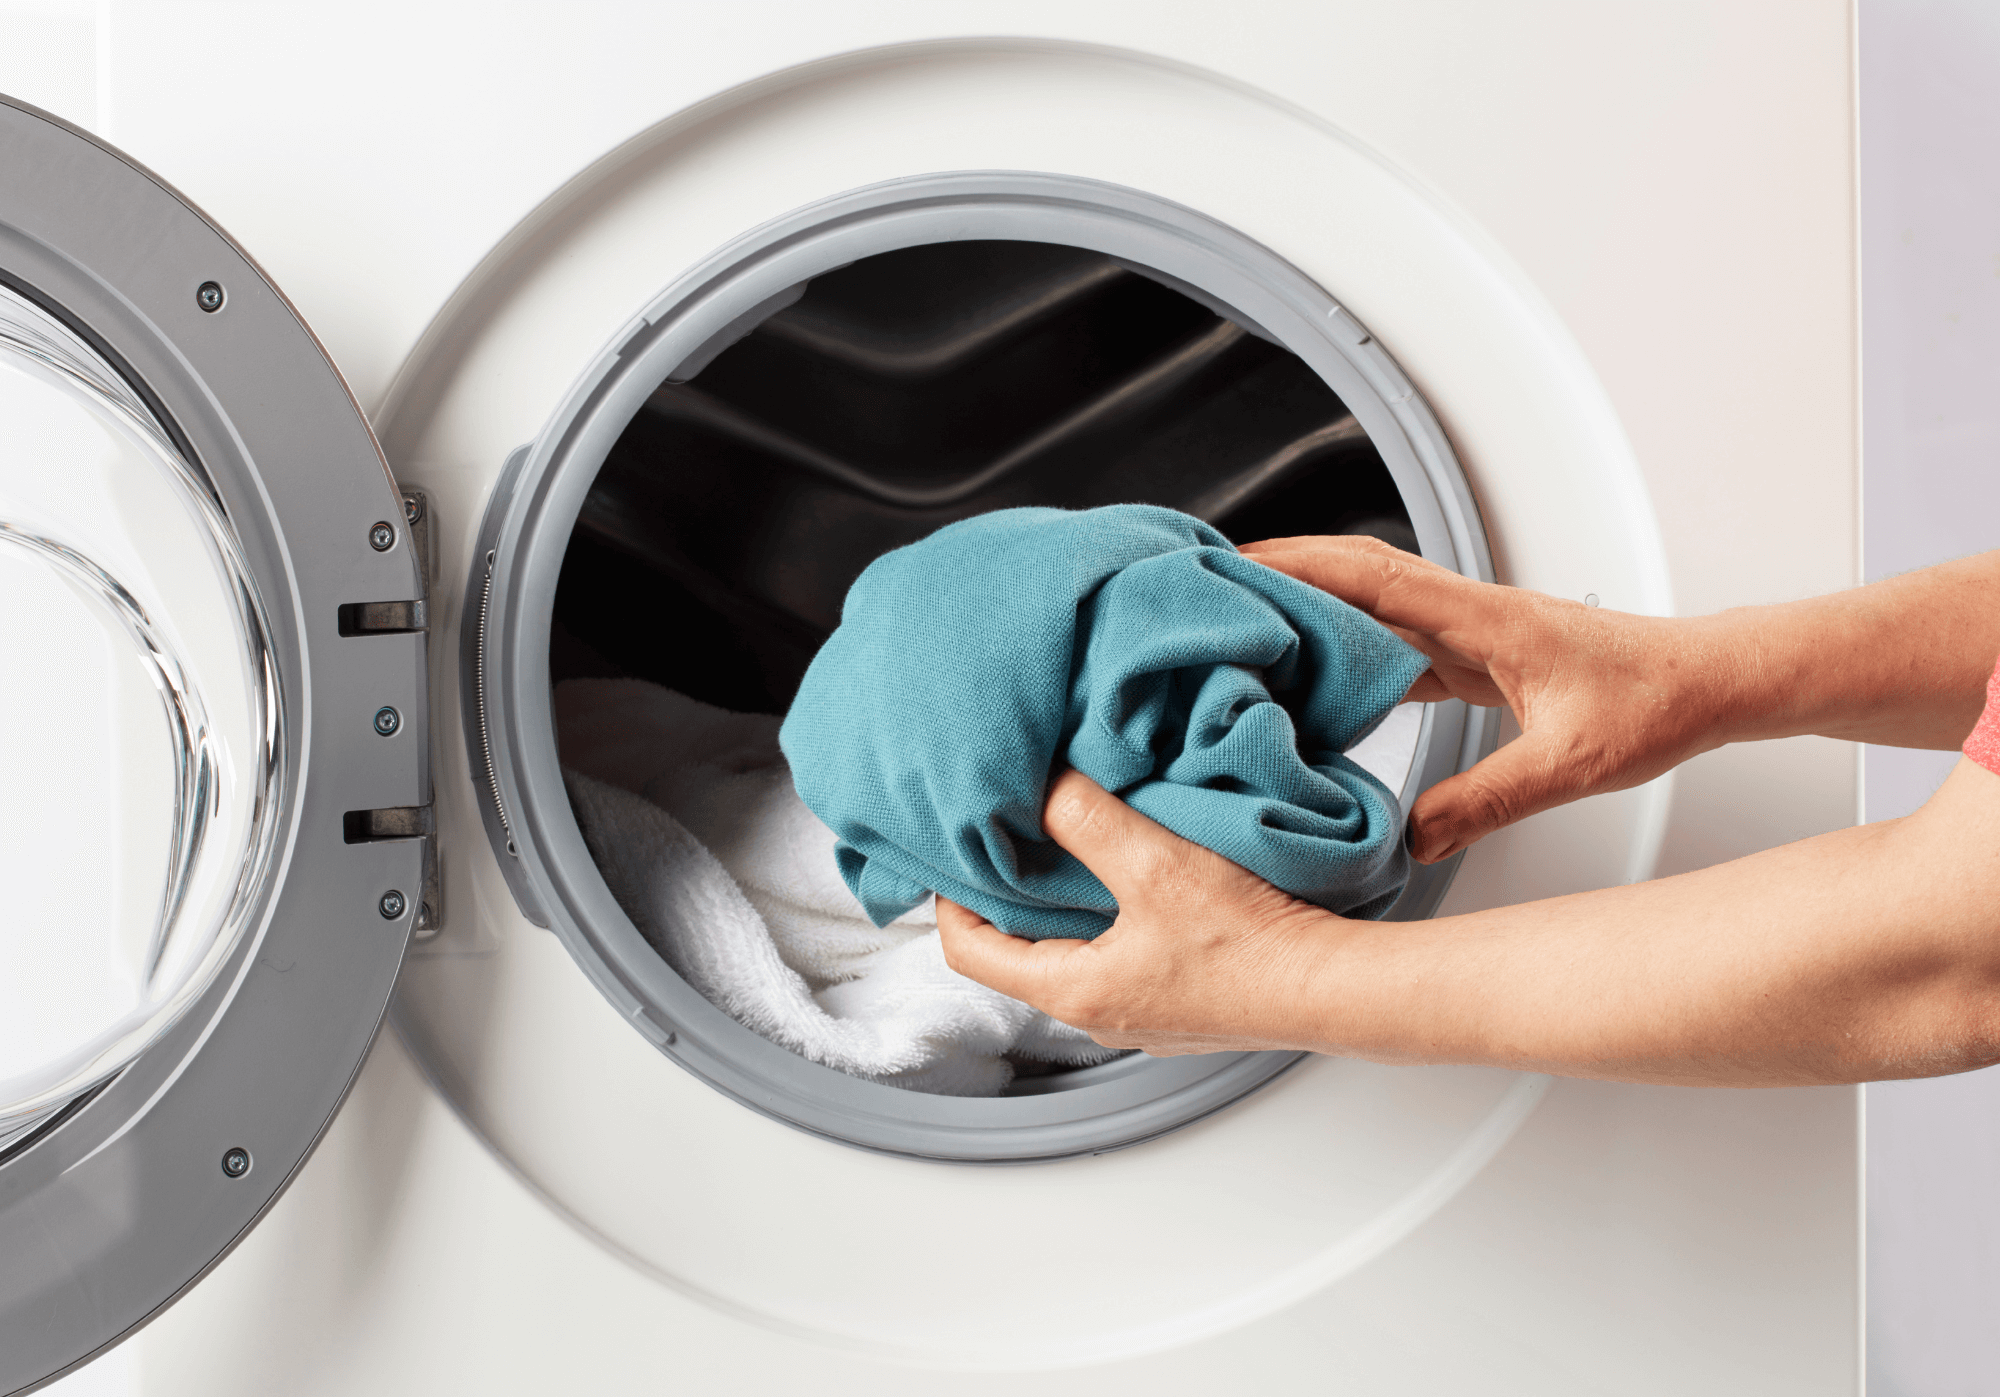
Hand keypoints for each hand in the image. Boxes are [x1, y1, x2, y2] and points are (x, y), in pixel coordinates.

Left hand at [936, 769, 1347, 1054]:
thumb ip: (1087, 818)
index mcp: (1074, 992)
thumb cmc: (1249, 944)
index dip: (951, 897)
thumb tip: (1044, 787)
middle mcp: (1102, 1015)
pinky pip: (1129, 957)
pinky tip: (1147, 877)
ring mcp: (1146, 1016)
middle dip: (1013, 893)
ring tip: (1077, 846)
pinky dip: (1119, 917)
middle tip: (1014, 837)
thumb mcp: (1153, 862)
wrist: (1333, 987)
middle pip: (1022, 952)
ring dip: (1069, 904)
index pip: (969, 951)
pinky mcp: (1189, 1005)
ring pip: (1078, 953)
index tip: (957, 850)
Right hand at [1241, 535, 1726, 861]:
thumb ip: (1486, 803)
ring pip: (1373, 609)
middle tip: (1212, 581)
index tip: (1233, 562)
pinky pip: (1397, 644)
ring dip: (1312, 611)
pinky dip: (1350, 653)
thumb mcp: (1570, 767)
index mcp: (1486, 618)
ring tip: (1247, 628)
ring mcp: (1473, 632)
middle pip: (1356, 578)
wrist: (1711, 682)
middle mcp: (1471, 613)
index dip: (1297, 566)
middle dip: (1281, 572)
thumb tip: (1411, 841)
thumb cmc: (1659, 704)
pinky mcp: (1480, 657)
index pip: (1372, 577)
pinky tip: (1320, 683)